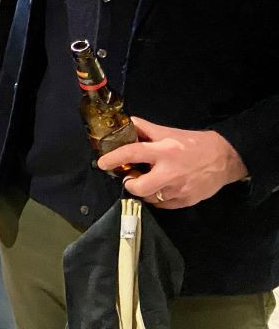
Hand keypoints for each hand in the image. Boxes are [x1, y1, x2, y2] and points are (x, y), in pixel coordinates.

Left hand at [98, 116, 248, 208]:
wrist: (225, 159)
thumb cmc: (194, 143)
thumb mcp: (169, 132)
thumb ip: (146, 129)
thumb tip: (127, 124)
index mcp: (164, 151)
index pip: (132, 153)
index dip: (114, 158)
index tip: (102, 163)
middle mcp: (170, 173)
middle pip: (139, 187)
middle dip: (130, 184)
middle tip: (130, 177)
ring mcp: (178, 190)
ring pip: (150, 198)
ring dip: (144, 191)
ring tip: (147, 181)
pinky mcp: (186, 201)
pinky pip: (162, 204)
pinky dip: (157, 198)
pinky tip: (160, 188)